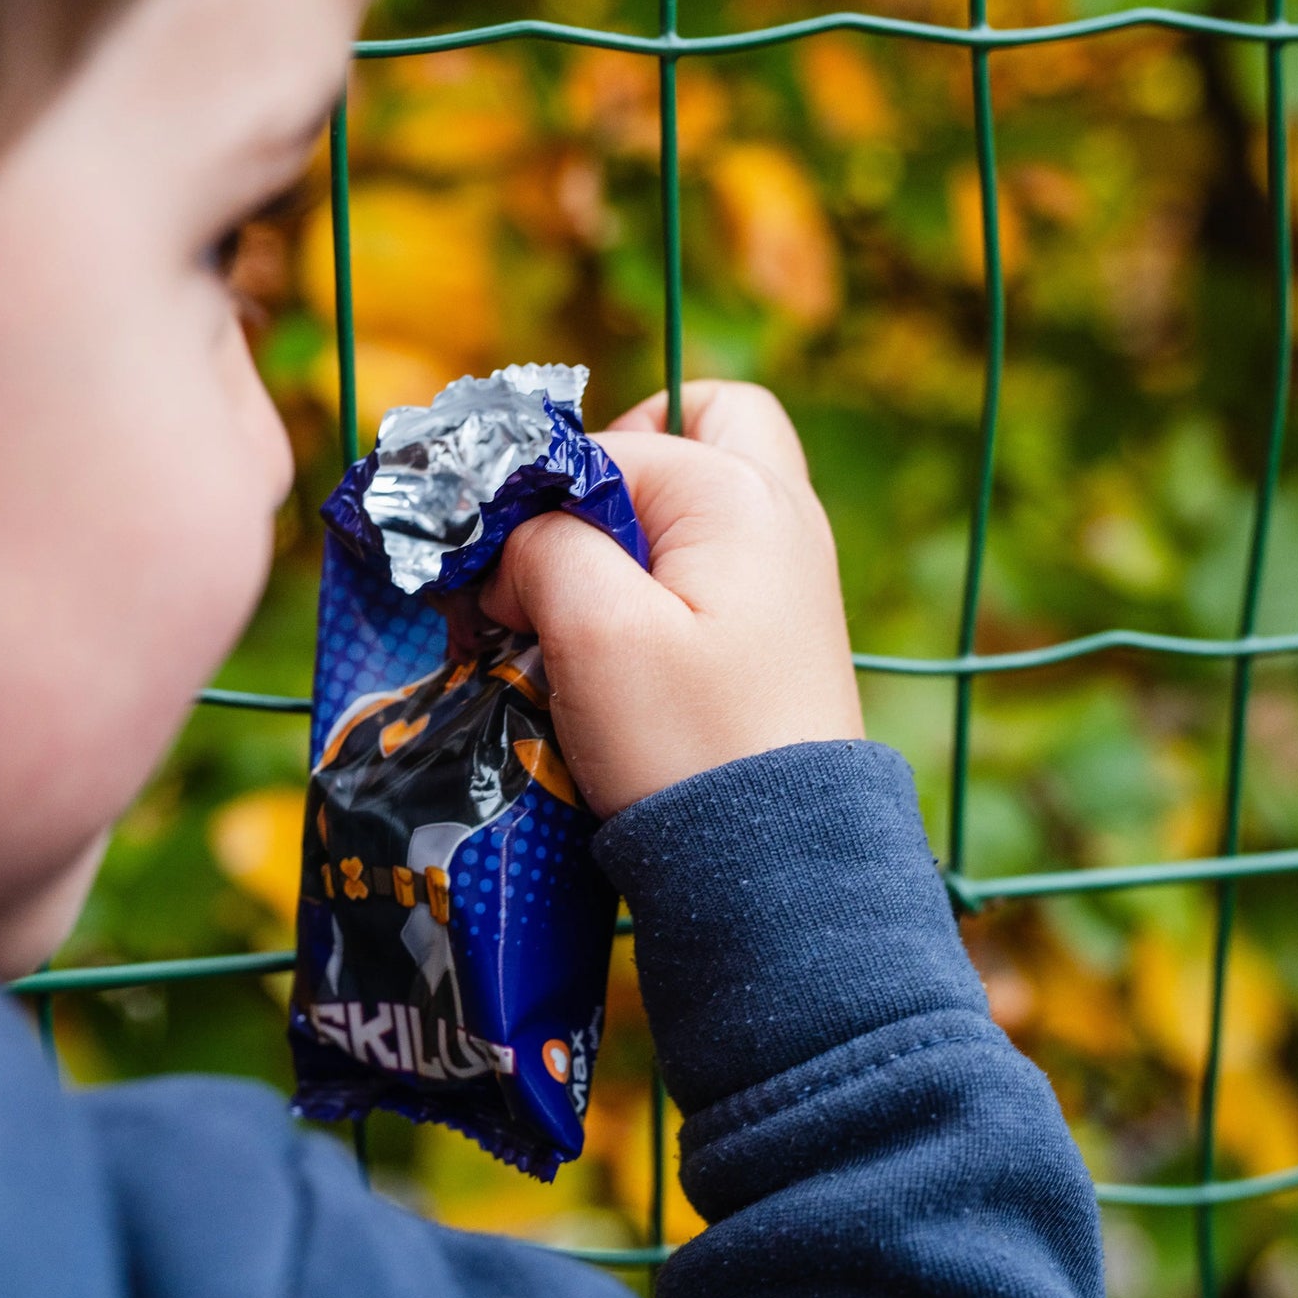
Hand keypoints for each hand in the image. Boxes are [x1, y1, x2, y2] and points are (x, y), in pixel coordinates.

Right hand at [479, 381, 864, 818]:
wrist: (777, 869)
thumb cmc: (688, 742)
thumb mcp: (593, 630)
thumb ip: (544, 544)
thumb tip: (521, 540)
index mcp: (741, 491)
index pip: (605, 449)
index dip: (538, 509)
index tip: (504, 593)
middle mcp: (784, 512)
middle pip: (696, 427)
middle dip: (620, 466)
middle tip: (572, 542)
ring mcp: (793, 574)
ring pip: (704, 501)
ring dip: (637, 535)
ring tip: (586, 614)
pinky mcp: (785, 632)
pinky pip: (717, 566)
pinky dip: (666, 584)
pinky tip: (626, 653)